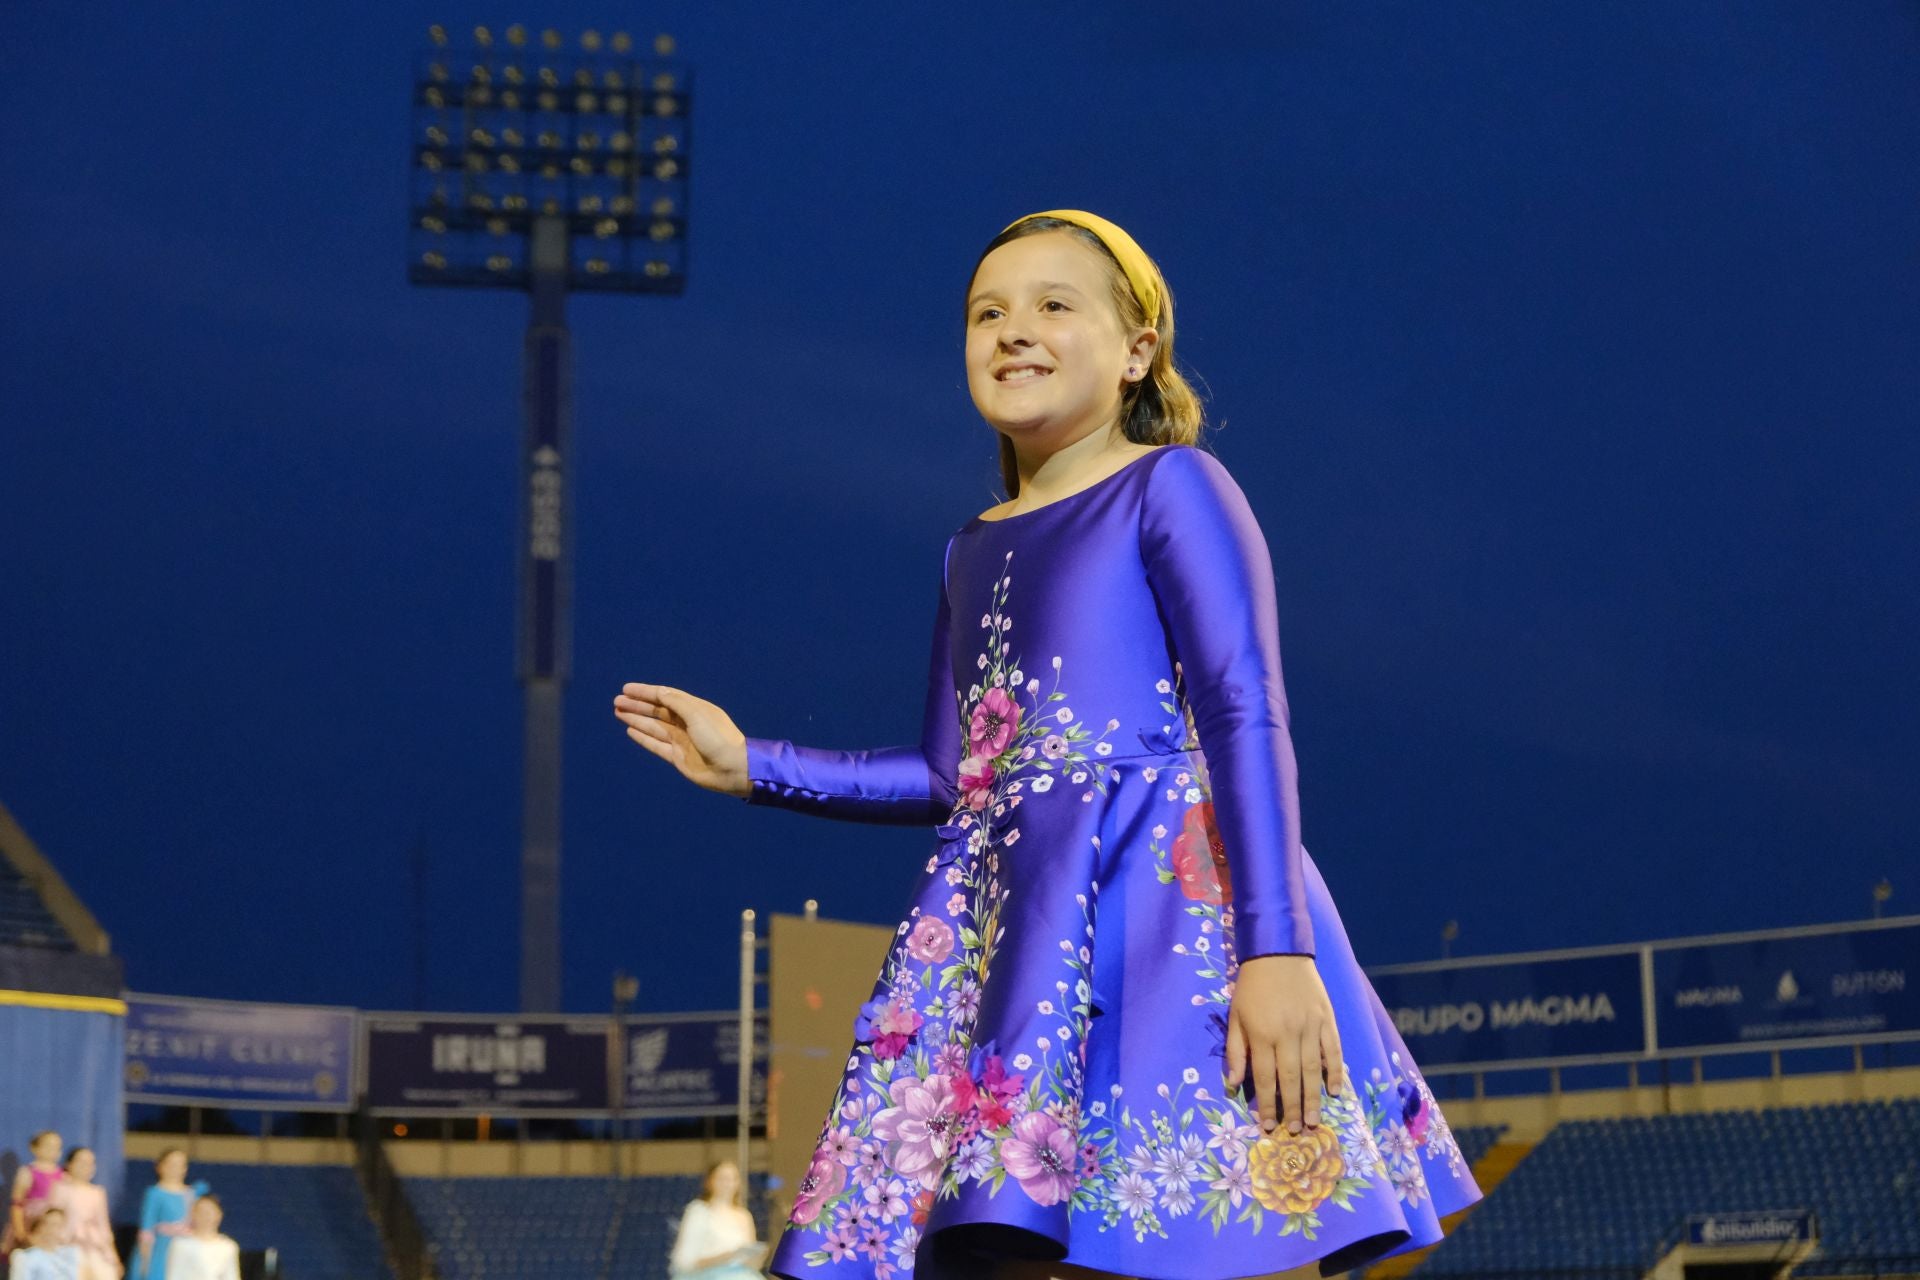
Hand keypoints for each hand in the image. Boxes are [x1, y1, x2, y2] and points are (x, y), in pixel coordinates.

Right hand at [612, 683, 751, 797]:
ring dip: (636, 719)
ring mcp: (681, 740)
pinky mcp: (677, 757)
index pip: (666, 696)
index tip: (627, 689)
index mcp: (695, 709)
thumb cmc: (718, 738)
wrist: (731, 769)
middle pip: (657, 711)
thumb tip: (659, 691)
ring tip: (618, 712)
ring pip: (654, 726)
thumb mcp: (697, 714)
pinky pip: (656, 744)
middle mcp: (687, 722)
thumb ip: (677, 702)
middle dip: (638, 705)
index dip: (646, 692)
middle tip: (617, 701)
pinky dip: (643, 737)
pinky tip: (630, 730)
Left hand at [1224, 954, 1343, 1135]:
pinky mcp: (1327, 1019)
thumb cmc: (1252, 986)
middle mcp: (1287, 1034)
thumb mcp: (1235, 1015)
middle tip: (1295, 1131)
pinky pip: (1334, 1051)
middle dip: (1292, 1108)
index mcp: (1262, 1034)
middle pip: (1290, 1079)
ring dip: (1314, 1099)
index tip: (1269, 1126)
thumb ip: (1235, 1050)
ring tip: (1313, 1122)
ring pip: (1313, 1070)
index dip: (1267, 1104)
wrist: (1278, 952)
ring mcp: (1310, 1027)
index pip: (1264, 1077)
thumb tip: (1234, 1083)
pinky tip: (1336, 1092)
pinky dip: (1336, 1072)